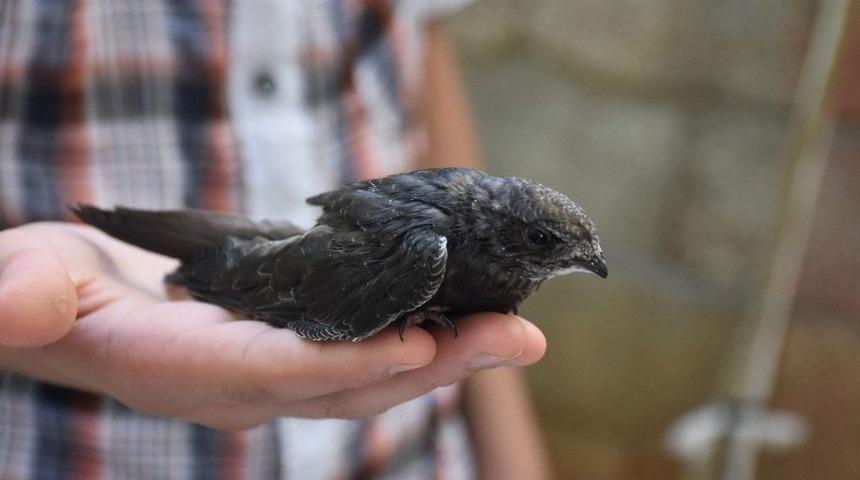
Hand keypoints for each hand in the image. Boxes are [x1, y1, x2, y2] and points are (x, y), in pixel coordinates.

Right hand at [0, 222, 545, 429]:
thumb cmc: (47, 290)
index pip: (275, 373)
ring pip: (368, 372)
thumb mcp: (27, 282)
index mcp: (182, 369)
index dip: (346, 364)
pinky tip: (465, 316)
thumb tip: (15, 298)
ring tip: (515, 332)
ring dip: (444, 352)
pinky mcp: (287, 349)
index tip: (418, 346)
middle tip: (516, 338)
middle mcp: (240, 384)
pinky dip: (417, 334)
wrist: (69, 304)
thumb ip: (27, 296)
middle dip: (432, 364)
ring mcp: (270, 372)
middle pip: (348, 383)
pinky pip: (363, 349)